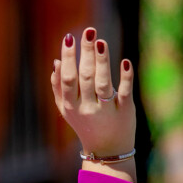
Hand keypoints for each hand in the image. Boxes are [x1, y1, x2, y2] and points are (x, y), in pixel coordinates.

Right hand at [51, 28, 135, 181]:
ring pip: (103, 83)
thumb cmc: (84, 123)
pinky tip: (124, 61)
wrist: (107, 150)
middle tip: (88, 31)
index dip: (68, 57)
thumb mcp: (66, 109)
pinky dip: (125, 77)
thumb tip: (57, 61)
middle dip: (85, 53)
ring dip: (102, 61)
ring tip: (100, 41)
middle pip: (85, 77)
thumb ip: (58, 87)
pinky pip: (124, 92)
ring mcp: (106, 110)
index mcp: (70, 105)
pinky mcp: (125, 111)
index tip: (69, 38)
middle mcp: (87, 108)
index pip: (68, 78)